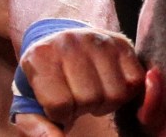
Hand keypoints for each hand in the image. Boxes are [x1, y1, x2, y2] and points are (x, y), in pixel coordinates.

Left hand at [14, 27, 144, 130]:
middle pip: (89, 99)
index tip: (57, 104)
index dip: (61, 114)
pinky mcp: (120, 42)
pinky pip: (135, 82)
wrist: (57, 42)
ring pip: (115, 93)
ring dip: (105, 102)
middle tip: (76, 97)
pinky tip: (107, 83)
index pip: (60, 104)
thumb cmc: (44, 80)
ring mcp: (97, 39)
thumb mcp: (29, 103)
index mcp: (40, 56)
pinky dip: (124, 92)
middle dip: (83, 107)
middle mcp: (68, 42)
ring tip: (91, 90)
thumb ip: (36, 127)